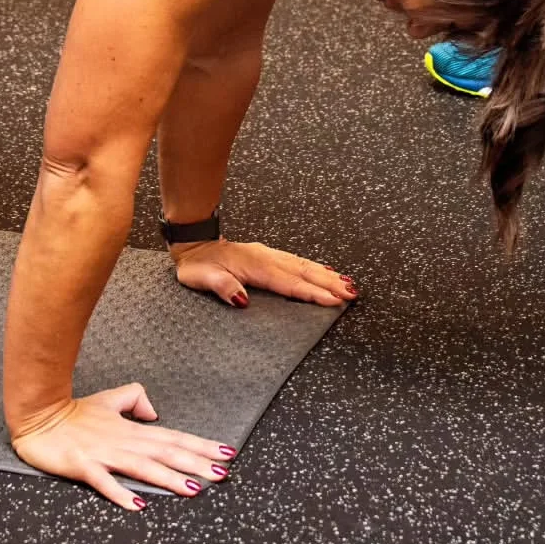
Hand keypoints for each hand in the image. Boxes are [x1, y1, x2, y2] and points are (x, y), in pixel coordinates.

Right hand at [10, 384, 234, 506]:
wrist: (39, 415)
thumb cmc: (74, 411)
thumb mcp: (110, 399)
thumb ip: (135, 400)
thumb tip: (153, 412)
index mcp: (132, 429)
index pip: (174, 438)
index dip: (200, 445)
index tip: (225, 452)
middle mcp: (124, 441)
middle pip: (167, 453)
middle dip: (197, 463)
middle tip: (222, 472)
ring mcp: (104, 454)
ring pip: (144, 467)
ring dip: (170, 479)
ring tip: (194, 489)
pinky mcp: (83, 465)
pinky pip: (106, 482)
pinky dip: (123, 493)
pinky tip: (139, 505)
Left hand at [172, 238, 356, 308]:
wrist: (193, 243)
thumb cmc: (197, 264)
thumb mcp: (200, 278)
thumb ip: (222, 287)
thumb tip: (242, 300)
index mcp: (254, 265)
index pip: (289, 283)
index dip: (312, 293)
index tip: (333, 300)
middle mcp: (266, 257)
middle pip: (303, 272)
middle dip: (329, 283)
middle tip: (351, 293)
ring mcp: (269, 254)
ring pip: (303, 265)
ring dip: (326, 275)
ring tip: (346, 283)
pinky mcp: (268, 255)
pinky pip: (296, 261)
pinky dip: (313, 267)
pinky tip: (323, 270)